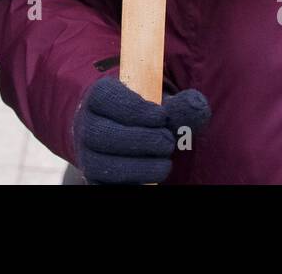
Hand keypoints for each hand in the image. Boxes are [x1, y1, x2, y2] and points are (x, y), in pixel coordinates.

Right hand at [74, 76, 210, 183]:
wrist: (123, 134)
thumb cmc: (146, 118)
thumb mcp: (161, 106)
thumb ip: (179, 106)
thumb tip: (196, 103)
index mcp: (99, 96)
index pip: (107, 97)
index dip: (136, 109)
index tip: (162, 117)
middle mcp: (86, 124)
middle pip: (102, 134)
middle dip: (141, 140)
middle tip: (168, 142)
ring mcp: (86, 154)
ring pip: (103, 165)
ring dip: (140, 166)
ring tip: (165, 163)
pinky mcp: (93, 179)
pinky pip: (107, 186)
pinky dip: (133, 183)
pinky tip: (152, 176)